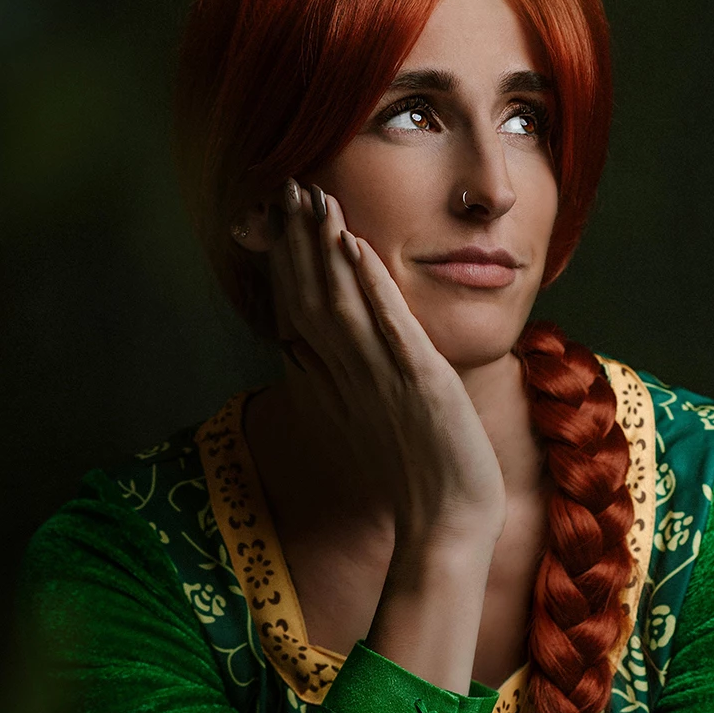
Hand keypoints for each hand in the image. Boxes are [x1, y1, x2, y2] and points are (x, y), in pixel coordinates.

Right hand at [270, 178, 506, 547]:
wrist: (444, 525)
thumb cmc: (412, 479)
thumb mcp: (361, 424)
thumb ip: (330, 383)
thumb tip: (296, 351)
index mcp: (330, 385)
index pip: (294, 312)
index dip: (282, 263)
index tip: (269, 218)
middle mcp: (344, 378)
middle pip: (307, 297)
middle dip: (293, 241)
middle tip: (281, 186)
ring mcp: (378, 379)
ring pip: (338, 302)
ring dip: (322, 247)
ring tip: (310, 196)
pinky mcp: (417, 380)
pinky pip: (386, 323)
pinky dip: (369, 283)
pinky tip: (356, 243)